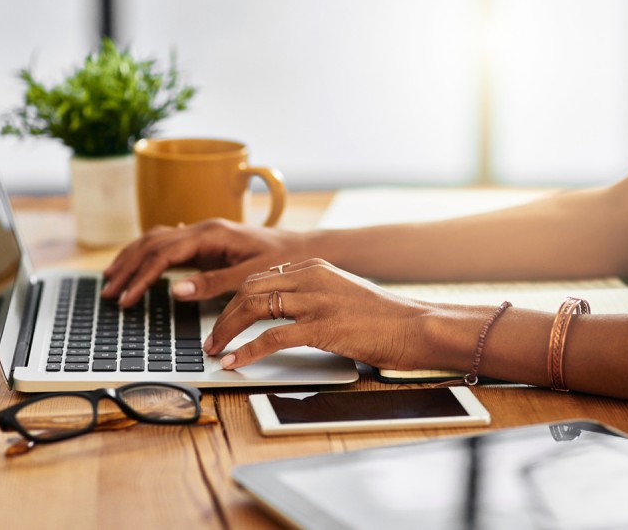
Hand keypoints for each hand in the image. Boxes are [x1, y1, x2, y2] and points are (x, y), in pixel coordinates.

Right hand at [101, 219, 309, 306]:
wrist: (303, 248)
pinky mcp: (206, 241)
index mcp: (211, 234)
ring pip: (155, 239)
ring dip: (131, 258)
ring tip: (112, 279)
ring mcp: (203, 233)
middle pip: (151, 243)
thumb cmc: (282, 260)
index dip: (141, 277)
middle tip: (108, 292)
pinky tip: (137, 261)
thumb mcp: (250, 276)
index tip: (126, 299)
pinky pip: (168, 243)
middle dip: (127, 268)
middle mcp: (203, 228)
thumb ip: (212, 283)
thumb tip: (175, 290)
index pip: (163, 254)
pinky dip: (147, 253)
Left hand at [204, 258, 433, 369]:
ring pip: (254, 308)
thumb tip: (279, 313)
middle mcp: (311, 277)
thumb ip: (311, 295)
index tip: (221, 318)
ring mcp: (316, 300)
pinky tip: (236, 361)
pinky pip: (272, 337)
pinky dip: (247, 350)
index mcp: (313, 267)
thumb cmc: (382, 317)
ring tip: (215, 350)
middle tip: (211, 338)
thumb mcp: (341, 293)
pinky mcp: (323, 326)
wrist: (415, 326)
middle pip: (249, 290)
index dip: (233, 300)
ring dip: (227, 331)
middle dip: (223, 315)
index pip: (259, 278)